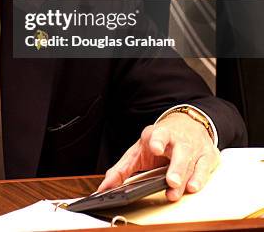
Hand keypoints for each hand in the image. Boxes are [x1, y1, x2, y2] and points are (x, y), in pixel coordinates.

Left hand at [98, 112, 219, 200]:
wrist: (187, 124)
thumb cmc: (161, 141)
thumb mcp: (139, 151)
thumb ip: (122, 169)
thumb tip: (105, 187)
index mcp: (159, 134)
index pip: (158, 135)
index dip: (157, 141)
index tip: (155, 147)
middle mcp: (178, 139)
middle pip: (179, 152)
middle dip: (176, 167)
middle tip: (171, 181)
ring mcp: (195, 146)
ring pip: (193, 161)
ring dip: (187, 177)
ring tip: (180, 189)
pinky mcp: (208, 154)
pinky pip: (206, 166)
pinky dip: (201, 177)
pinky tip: (194, 186)